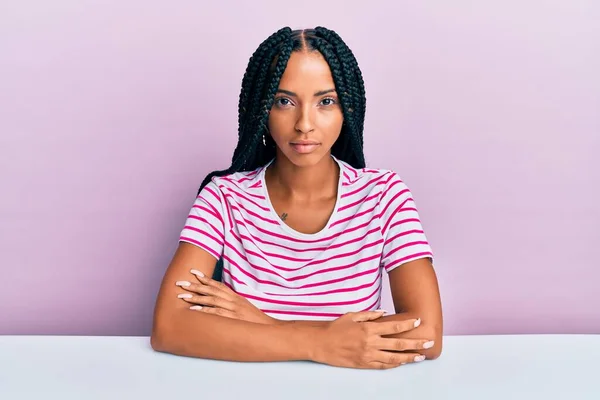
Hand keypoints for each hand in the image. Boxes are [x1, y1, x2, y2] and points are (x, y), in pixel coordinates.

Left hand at [175, 269, 274, 324]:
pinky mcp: (233, 318)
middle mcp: (233, 300)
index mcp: (235, 297)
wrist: (268, 328)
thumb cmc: (254, 321)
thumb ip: (232, 304)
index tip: (193, 273)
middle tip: (180, 283)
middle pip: (211, 290)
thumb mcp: (243, 308)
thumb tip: (217, 302)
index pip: (218, 285)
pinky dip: (204, 310)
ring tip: (182, 295)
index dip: (205, 278)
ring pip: (212, 300)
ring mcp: (233, 309)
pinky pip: (216, 313)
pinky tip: (194, 309)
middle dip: (195, 286)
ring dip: (196, 297)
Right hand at [312, 311, 433, 369]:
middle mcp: (371, 343)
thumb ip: (370, 315)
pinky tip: (401, 363)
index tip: (418, 322)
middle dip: (416, 343)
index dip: (408, 324)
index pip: (394, 326)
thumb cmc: (336, 328)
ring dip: (409, 357)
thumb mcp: (352, 316)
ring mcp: (368, 355)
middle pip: (399, 344)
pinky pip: (382, 366)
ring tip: (420, 357)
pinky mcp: (363, 364)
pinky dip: (393, 365)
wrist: (321, 343)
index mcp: (369, 328)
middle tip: (429, 343)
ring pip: (393, 358)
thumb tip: (384, 313)